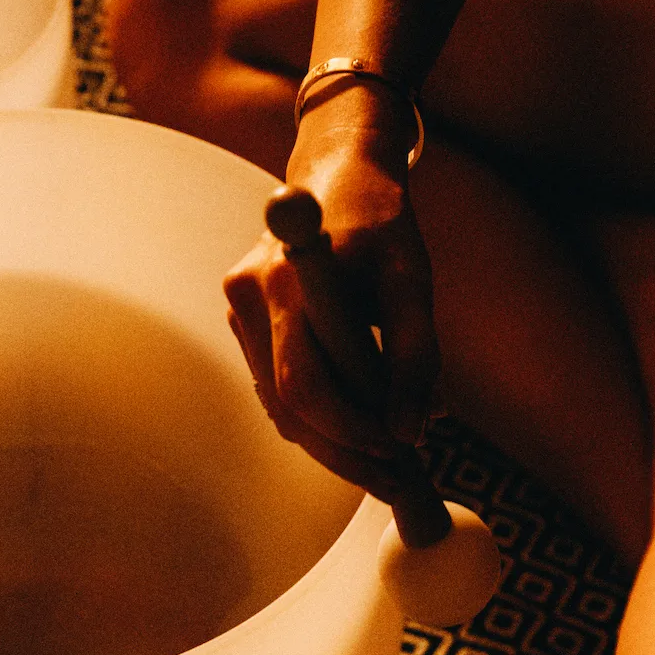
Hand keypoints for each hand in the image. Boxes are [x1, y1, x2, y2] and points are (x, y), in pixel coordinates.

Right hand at [223, 91, 440, 502]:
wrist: (336, 172)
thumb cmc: (382, 225)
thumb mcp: (414, 281)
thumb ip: (415, 355)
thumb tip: (413, 431)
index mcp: (291, 278)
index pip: (311, 383)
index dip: (353, 430)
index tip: (402, 451)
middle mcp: (251, 296)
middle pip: (291, 406)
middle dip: (346, 453)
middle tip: (400, 482)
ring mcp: (239, 311)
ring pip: (282, 406)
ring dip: (334, 445)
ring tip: (389, 468)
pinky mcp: (243, 322)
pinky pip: (278, 389)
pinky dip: (319, 419)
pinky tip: (358, 435)